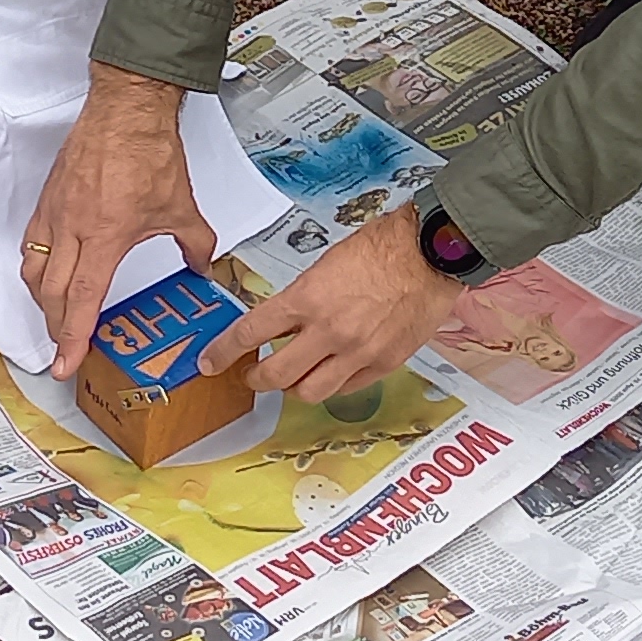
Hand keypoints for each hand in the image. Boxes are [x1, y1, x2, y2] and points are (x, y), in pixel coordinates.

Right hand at [24, 64, 218, 373]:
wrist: (126, 109)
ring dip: (42, 302)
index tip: (67, 362)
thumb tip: (203, 268)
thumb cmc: (148, 151)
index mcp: (107, 236)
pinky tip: (45, 277)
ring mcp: (56, 213)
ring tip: (55, 319)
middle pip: (53, 294)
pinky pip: (31, 244)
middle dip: (56, 329)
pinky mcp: (48, 199)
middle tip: (64, 351)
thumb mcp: (182, 207)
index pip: (83, 299)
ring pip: (35, 271)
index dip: (73, 336)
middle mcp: (74, 228)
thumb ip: (196, 245)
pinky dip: (35, 268)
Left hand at [204, 209, 459, 405]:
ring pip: (309, 392)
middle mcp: (328, 331)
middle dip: (256, 378)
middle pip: (275, 375)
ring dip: (294, 387)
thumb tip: (280, 323)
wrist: (430, 252)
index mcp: (307, 298)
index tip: (211, 362)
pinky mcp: (384, 364)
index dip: (223, 352)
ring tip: (293, 377)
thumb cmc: (382, 248)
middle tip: (252, 374)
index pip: (250, 333)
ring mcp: (357, 352)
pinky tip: (330, 372)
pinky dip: (332, 384)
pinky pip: (346, 389)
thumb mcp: (324, 265)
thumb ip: (301, 299)